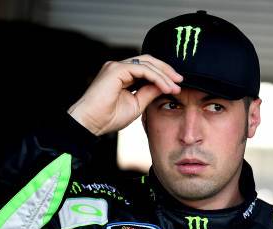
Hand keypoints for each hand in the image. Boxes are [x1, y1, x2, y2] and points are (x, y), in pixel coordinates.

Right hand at [67, 55, 182, 135]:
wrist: (91, 123)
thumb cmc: (109, 117)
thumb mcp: (137, 104)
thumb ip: (150, 92)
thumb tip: (165, 86)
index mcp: (123, 75)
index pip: (147, 68)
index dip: (164, 75)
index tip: (177, 86)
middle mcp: (119, 68)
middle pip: (149, 61)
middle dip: (167, 70)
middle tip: (181, 81)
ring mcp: (116, 66)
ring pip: (147, 64)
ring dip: (164, 75)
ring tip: (175, 87)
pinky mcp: (115, 69)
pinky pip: (142, 69)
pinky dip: (156, 78)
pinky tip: (166, 87)